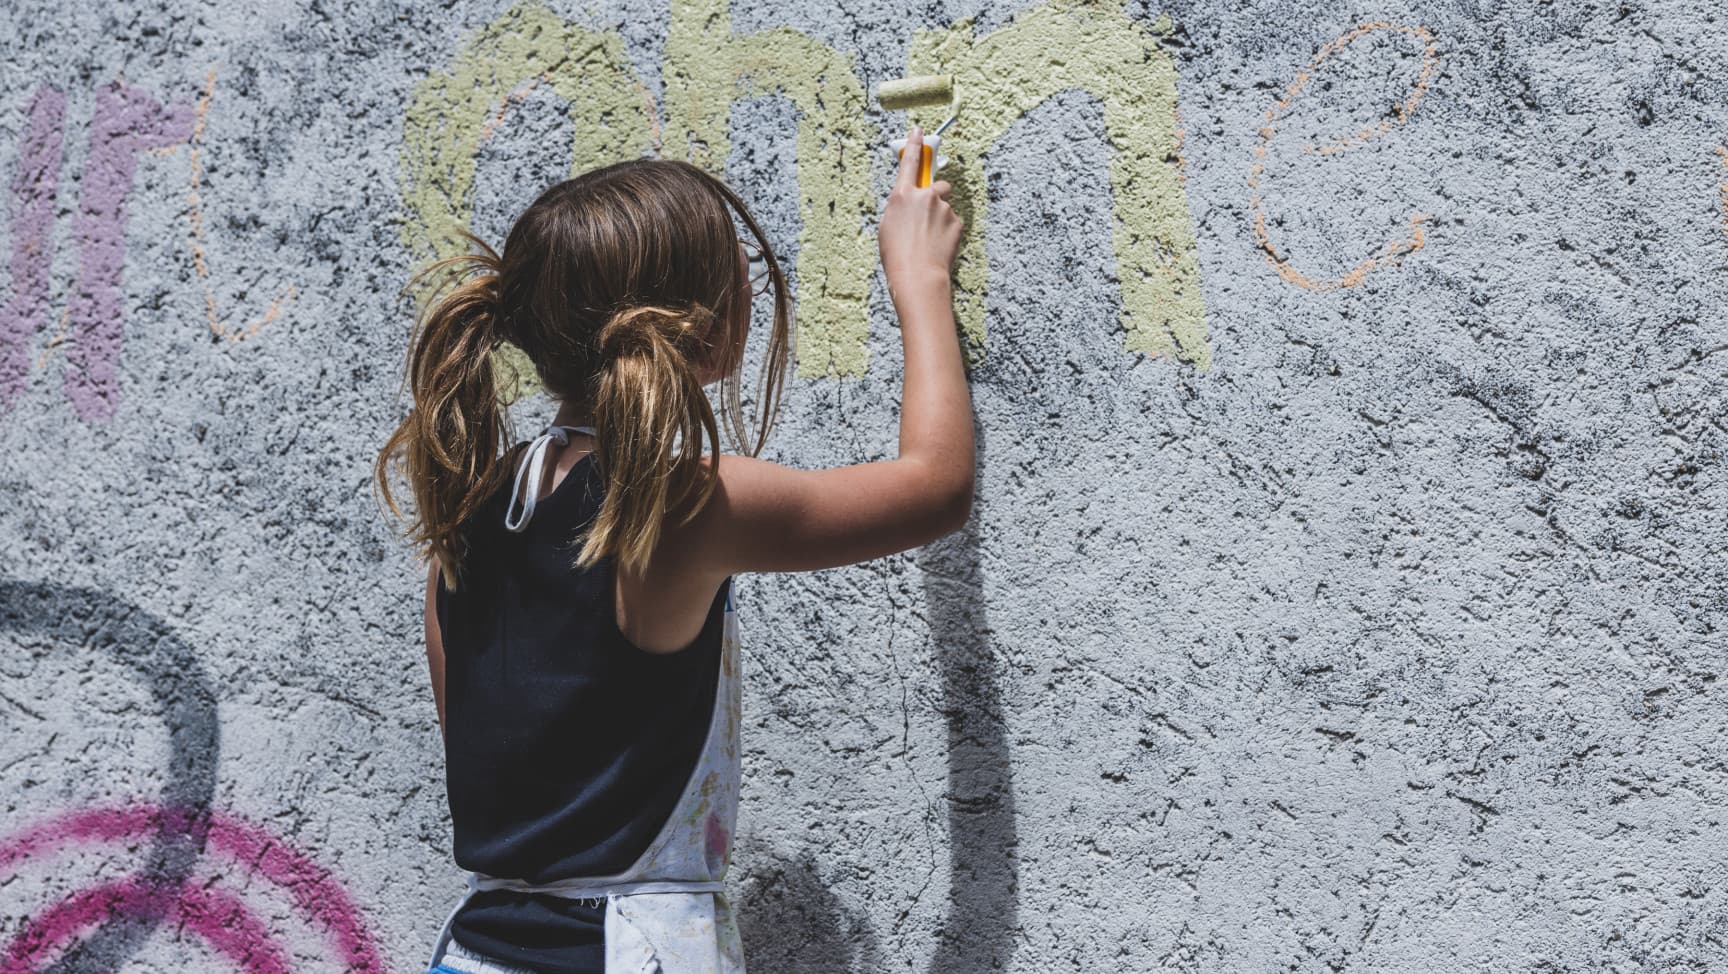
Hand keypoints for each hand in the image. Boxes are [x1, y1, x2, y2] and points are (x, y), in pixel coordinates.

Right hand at [879, 125, 962, 294]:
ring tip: (929, 240)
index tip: (919, 132)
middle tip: (928, 217)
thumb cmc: (897, 254)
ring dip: (940, 218)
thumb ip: (900, 207)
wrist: (917, 275)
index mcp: (902, 195)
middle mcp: (924, 196)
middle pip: (937, 186)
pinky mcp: (956, 222)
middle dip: (936, 197)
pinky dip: (947, 232)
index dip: (915, 145)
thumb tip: (910, 203)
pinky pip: (953, 222)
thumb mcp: (888, 225)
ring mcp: (943, 208)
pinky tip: (938, 246)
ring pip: (945, 207)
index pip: (910, 162)